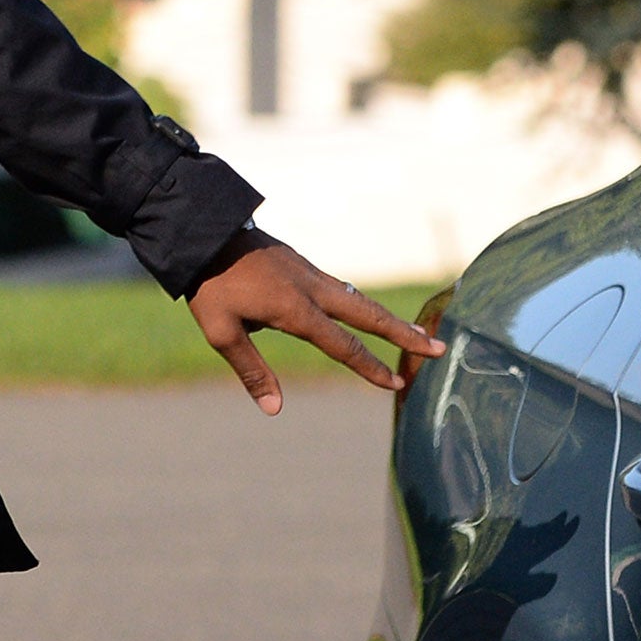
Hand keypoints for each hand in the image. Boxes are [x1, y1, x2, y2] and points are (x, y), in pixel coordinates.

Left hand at [186, 228, 445, 414]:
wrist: (202, 230)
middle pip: (368, 314)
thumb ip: (251, 369)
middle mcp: (311, 289)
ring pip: (358, 296)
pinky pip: (339, 286)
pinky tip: (361, 308)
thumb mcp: (221, 331)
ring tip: (412, 331)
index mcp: (296, 309)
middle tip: (438, 347)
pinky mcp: (299, 262)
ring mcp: (308, 272)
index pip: (343, 345)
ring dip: (386, 316)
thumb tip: (275, 409)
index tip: (398, 384)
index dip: (371, 368)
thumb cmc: (209, 283)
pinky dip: (361, 300)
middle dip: (403, 334)